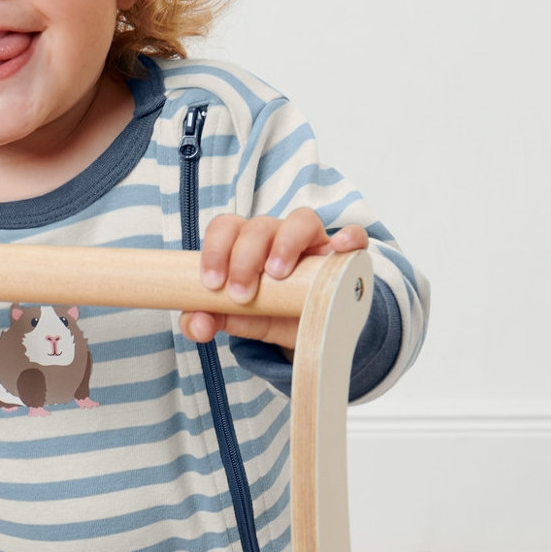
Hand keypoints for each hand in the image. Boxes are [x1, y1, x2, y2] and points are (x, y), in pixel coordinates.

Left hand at [180, 208, 368, 349]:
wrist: (310, 331)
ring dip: (285, 243)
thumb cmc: (270, 313)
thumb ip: (210, 318)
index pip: (226, 227)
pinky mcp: (344, 256)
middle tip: (241, 293)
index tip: (211, 284)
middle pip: (259, 226)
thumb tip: (196, 323)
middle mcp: (277, 236)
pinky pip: (354, 236)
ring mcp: (313, 243)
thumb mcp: (238, 318)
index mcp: (245, 245)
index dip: (215, 250)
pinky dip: (349, 237)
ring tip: (276, 274)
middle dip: (244, 257)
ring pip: (301, 220)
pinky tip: (339, 248)